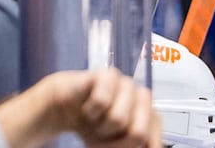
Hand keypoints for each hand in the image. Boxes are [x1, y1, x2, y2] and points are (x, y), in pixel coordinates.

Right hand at [0, 68, 160, 147]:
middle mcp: (141, 98)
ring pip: (119, 119)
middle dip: (115, 138)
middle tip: (102, 130)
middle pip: (138, 132)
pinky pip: (102, 102)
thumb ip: (132, 143)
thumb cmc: (91, 124)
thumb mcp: (114, 145)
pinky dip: (91, 111)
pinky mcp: (107, 74)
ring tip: (95, 117)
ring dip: (101, 125)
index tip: (114, 143)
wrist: (63, 107)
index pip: (151, 137)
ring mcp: (126, 84)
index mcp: (149, 115)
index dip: (130, 146)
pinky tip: (88, 106)